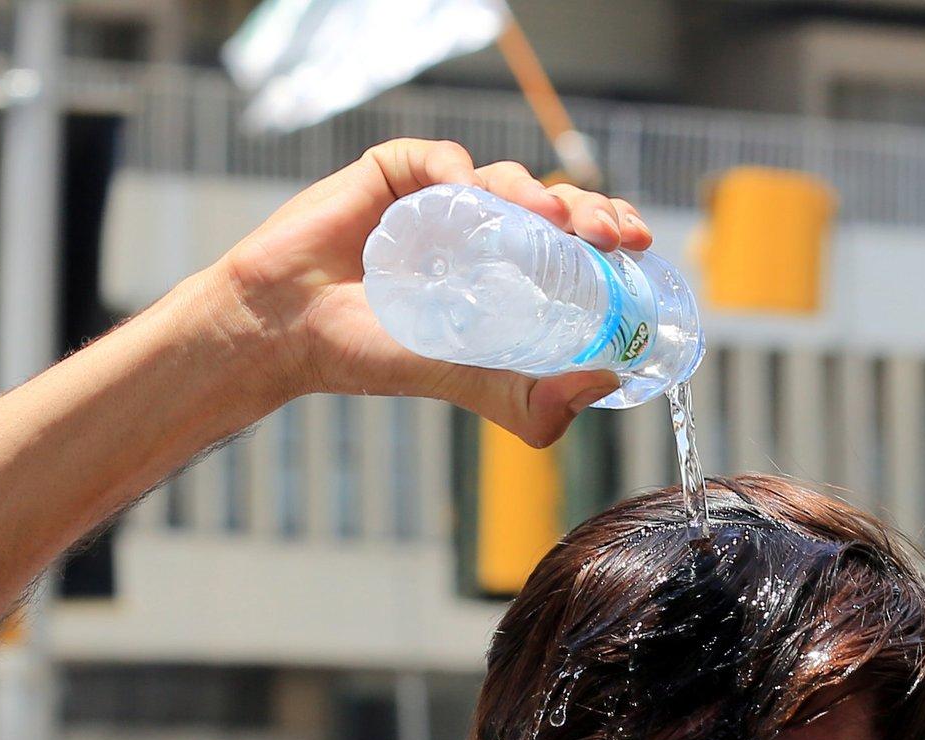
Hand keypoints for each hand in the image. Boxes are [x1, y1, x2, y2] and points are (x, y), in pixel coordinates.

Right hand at [218, 138, 653, 446]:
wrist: (288, 332)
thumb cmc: (371, 359)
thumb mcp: (468, 383)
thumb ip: (530, 396)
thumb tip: (605, 381)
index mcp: (501, 277)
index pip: (571, 249)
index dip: (607, 239)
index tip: (635, 245)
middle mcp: (478, 236)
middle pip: (553, 207)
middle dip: (591, 210)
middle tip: (610, 232)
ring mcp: (439, 202)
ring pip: (507, 179)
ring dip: (535, 191)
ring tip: (547, 218)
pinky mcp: (394, 173)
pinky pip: (440, 158)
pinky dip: (461, 168)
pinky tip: (466, 189)